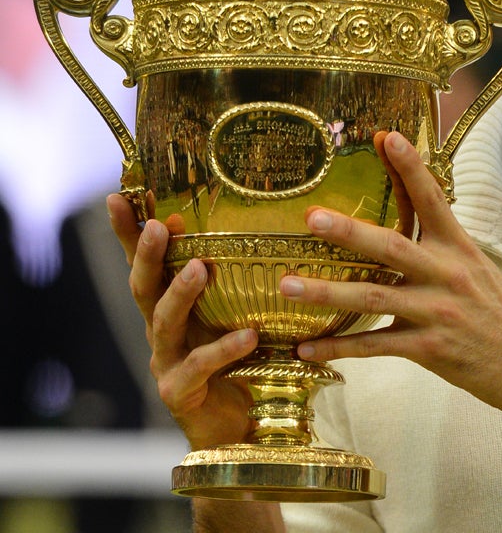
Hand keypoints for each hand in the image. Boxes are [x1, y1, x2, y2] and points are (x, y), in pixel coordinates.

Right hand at [107, 194, 257, 448]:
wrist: (239, 430)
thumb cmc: (240, 366)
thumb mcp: (237, 316)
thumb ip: (237, 285)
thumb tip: (255, 231)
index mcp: (172, 309)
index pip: (145, 265)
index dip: (128, 233)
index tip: (119, 197)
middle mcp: (162, 332)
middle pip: (144, 288)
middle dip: (148, 255)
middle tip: (160, 226)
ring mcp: (166, 362)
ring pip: (164, 323)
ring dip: (180, 293)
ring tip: (200, 268)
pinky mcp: (179, 392)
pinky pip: (200, 365)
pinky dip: (224, 348)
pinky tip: (248, 335)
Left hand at [278, 132, 501, 432]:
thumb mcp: (478, 268)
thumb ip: (441, 247)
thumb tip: (404, 224)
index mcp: (460, 249)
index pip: (433, 200)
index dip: (410, 168)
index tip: (387, 137)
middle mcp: (447, 275)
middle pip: (391, 247)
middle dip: (349, 232)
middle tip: (311, 218)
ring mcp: (436, 312)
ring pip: (374, 298)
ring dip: (327, 292)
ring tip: (287, 285)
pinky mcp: (429, 349)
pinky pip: (375, 347)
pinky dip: (339, 348)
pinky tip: (307, 348)